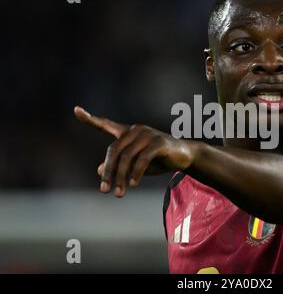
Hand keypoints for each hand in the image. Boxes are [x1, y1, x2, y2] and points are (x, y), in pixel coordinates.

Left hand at [74, 106, 195, 197]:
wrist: (184, 157)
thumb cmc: (158, 159)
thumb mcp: (135, 164)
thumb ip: (118, 165)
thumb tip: (98, 170)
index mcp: (128, 133)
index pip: (106, 124)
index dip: (90, 119)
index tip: (76, 110)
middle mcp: (135, 130)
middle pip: (114, 150)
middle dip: (108, 171)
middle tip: (104, 190)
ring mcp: (147, 134)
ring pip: (127, 157)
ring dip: (121, 177)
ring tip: (119, 193)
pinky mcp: (159, 142)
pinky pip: (142, 159)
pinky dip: (136, 173)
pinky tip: (134, 184)